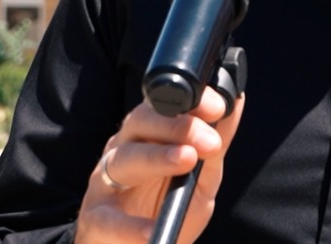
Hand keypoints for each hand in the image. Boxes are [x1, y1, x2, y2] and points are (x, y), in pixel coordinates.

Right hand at [76, 88, 244, 243]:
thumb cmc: (166, 207)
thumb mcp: (200, 177)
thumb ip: (214, 145)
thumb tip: (235, 103)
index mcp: (146, 134)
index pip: (161, 103)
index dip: (188, 100)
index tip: (217, 107)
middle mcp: (122, 149)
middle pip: (140, 122)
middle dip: (177, 125)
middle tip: (209, 140)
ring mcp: (104, 182)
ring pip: (124, 159)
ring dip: (157, 158)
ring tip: (186, 160)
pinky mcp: (95, 219)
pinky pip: (109, 218)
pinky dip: (130, 225)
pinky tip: (153, 229)